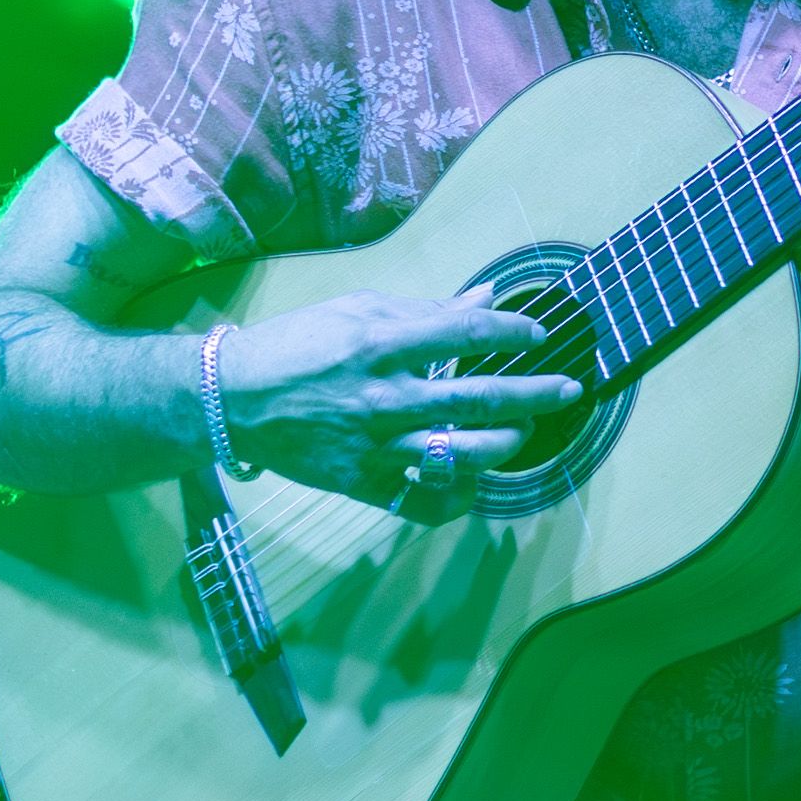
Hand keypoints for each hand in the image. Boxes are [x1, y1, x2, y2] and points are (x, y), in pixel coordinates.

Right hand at [210, 287, 582, 502]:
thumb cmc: (297, 345)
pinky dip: (455, 499)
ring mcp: (377, 444)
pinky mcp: (364, 482)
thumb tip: (486, 299)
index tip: (541, 333)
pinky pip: (424, 501)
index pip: (469, 332)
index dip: (514, 330)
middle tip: (569, 389)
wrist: (231, 398)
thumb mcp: (357, 310)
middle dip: (536, 394)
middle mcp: (387, 395)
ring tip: (522, 433)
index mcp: (384, 343)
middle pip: (481, 399)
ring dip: (505, 445)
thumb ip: (425, 311)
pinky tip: (470, 485)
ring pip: (463, 454)